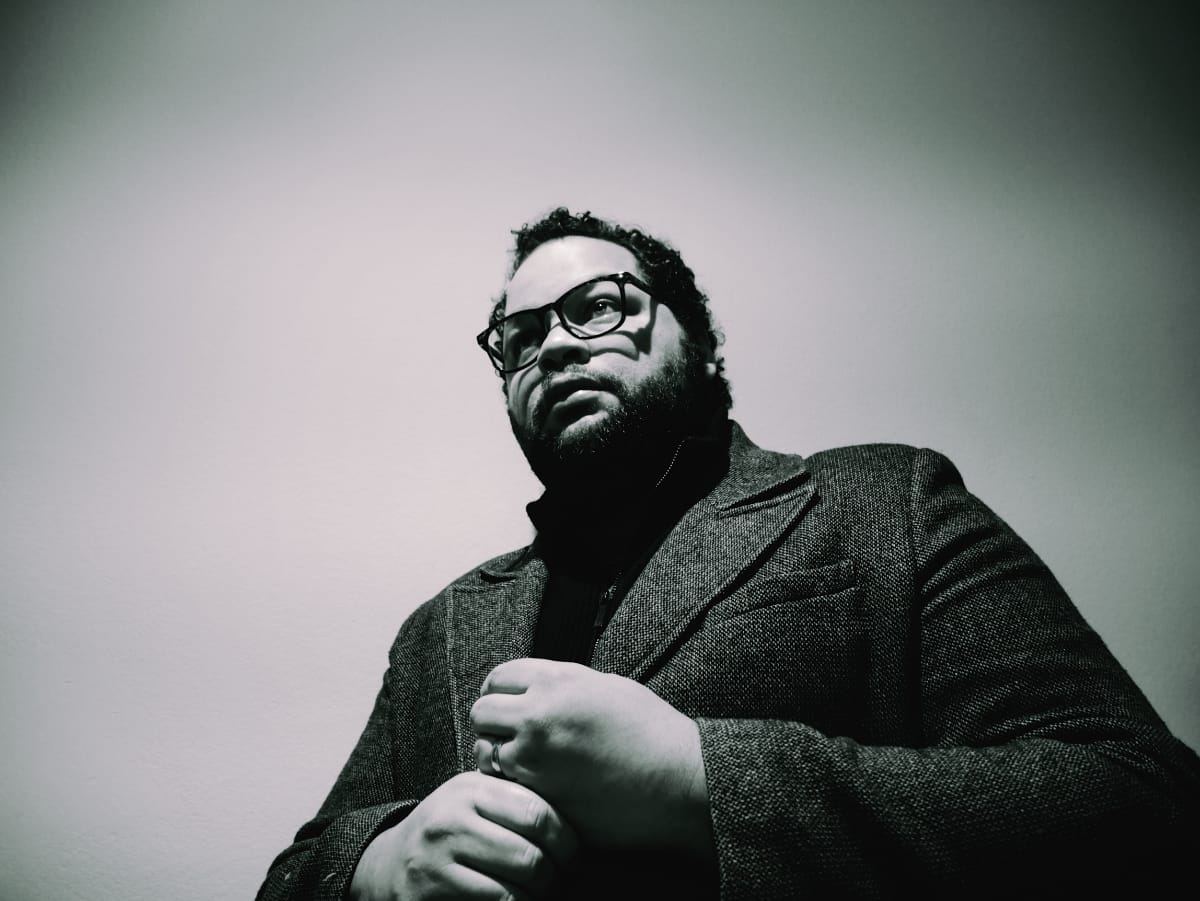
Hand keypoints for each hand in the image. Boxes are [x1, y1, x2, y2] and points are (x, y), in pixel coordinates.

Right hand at [348, 771, 577, 900]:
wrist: (387, 864)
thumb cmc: (449, 830)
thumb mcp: (474, 799)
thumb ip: (514, 798)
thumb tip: (577, 808)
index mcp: (470, 789)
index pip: (538, 813)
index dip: (566, 840)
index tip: (572, 854)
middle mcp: (451, 821)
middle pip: (530, 857)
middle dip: (553, 876)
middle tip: (556, 879)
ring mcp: (436, 862)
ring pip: (513, 892)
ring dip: (534, 899)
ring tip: (536, 893)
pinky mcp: (427, 894)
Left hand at [470, 658, 712, 854]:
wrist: (679, 782)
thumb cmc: (653, 731)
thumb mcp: (608, 686)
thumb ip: (565, 683)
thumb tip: (537, 687)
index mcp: (558, 682)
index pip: (499, 677)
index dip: (500, 691)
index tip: (506, 704)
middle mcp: (539, 716)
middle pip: (482, 713)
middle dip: (491, 723)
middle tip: (506, 735)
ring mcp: (536, 759)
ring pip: (485, 752)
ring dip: (497, 756)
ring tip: (520, 764)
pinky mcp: (540, 796)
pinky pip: (503, 788)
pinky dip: (510, 787)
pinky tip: (531, 788)